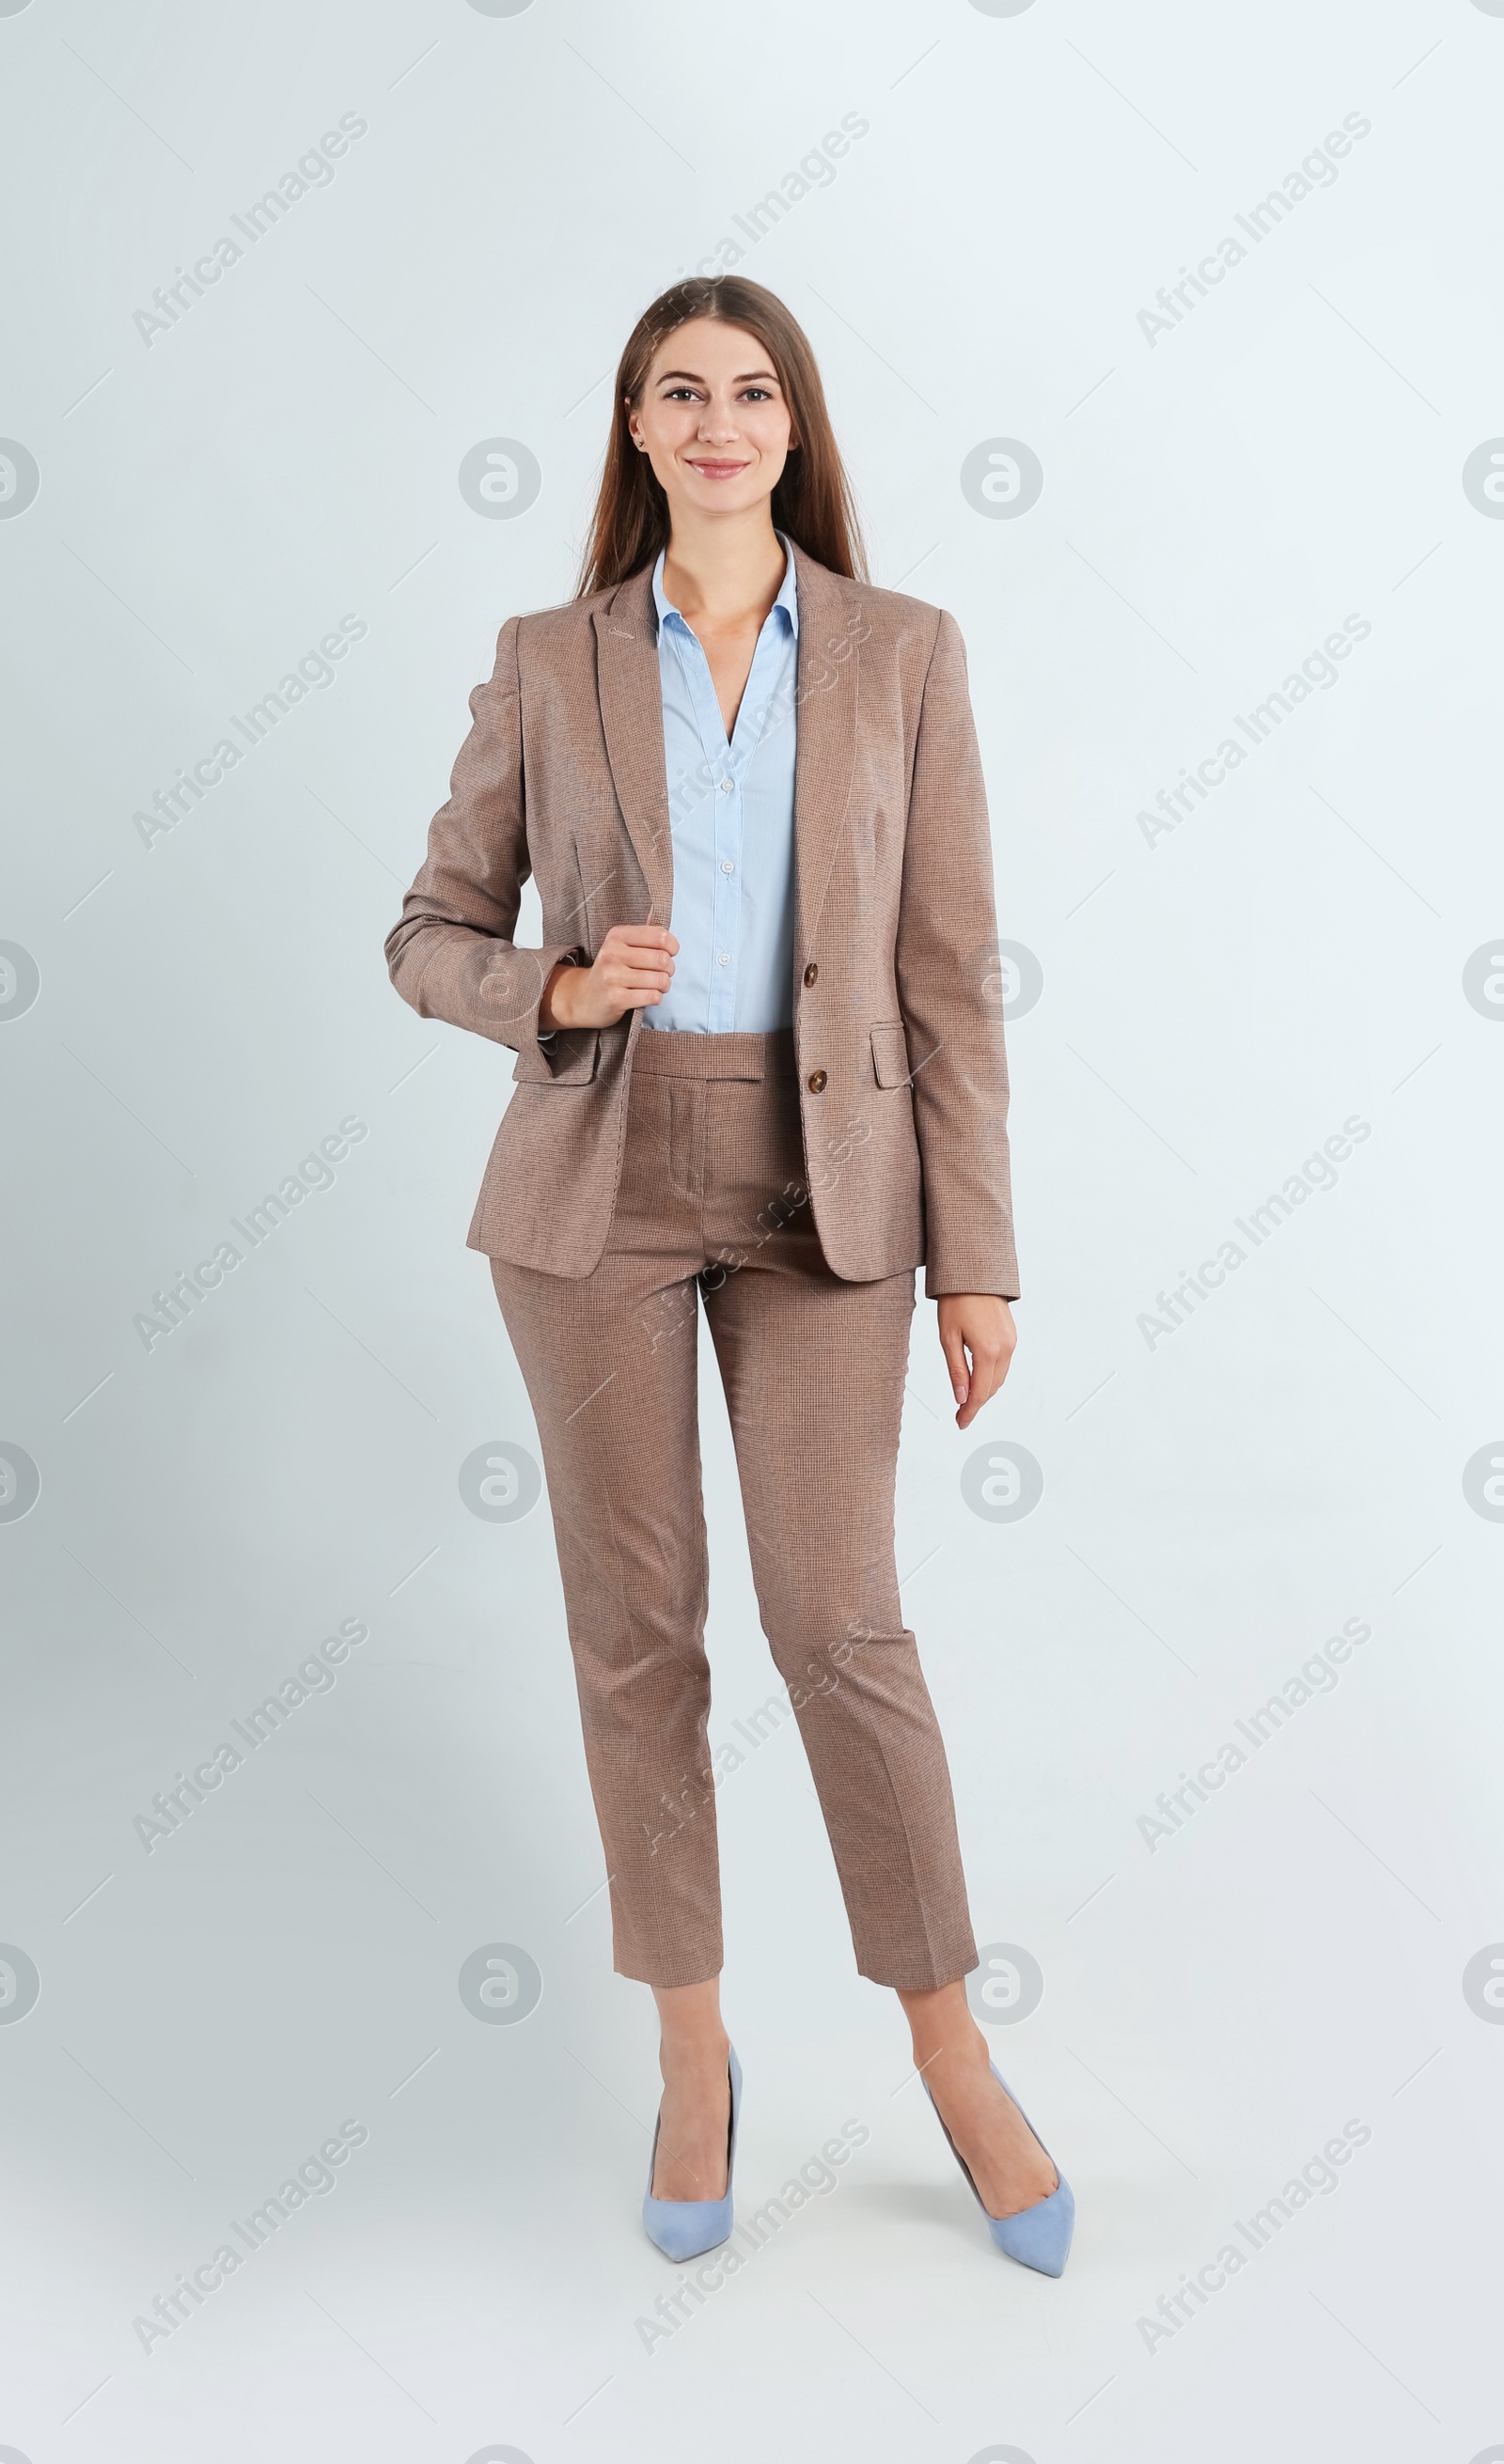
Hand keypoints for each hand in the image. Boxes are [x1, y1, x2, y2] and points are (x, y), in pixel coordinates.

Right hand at [542, 924, 678, 1029]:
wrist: (584, 997)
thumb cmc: (611, 971)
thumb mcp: (621, 946)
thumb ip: (644, 935)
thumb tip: (661, 917)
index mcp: (617, 936)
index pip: (660, 936)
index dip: (673, 946)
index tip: (670, 953)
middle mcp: (612, 954)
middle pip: (662, 959)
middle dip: (670, 969)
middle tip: (665, 973)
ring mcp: (612, 977)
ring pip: (660, 980)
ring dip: (664, 985)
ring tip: (657, 985)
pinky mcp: (615, 998)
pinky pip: (652, 996)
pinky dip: (657, 997)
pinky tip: (649, 995)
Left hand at [937, 1295, 1015, 1428]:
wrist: (974, 1273)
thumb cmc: (957, 1299)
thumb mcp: (948, 1338)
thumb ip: (957, 1370)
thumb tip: (961, 1397)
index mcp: (988, 1350)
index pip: (980, 1393)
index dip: (969, 1411)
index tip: (961, 1422)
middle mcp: (1005, 1348)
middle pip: (992, 1389)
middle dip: (976, 1404)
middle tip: (960, 1414)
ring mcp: (1011, 1342)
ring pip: (1000, 1378)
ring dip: (985, 1391)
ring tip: (967, 1399)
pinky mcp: (1012, 1336)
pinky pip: (1004, 1365)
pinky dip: (992, 1377)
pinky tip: (979, 1379)